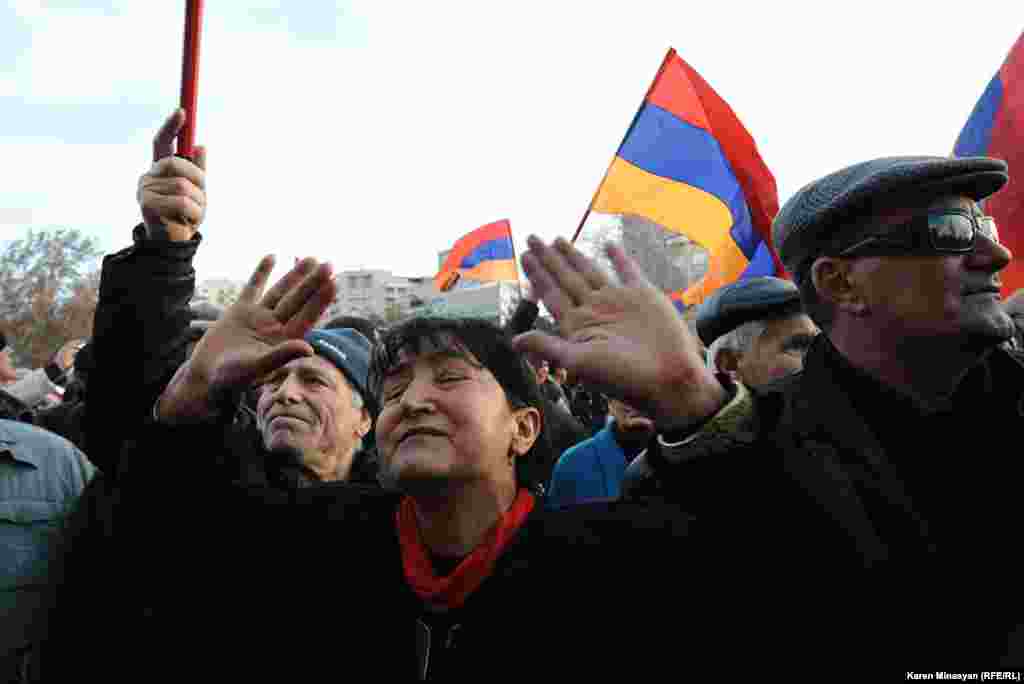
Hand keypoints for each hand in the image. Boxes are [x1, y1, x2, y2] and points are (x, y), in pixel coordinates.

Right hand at [137, 109, 206, 240]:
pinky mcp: (147, 205)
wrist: (173, 244)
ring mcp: (145, 190)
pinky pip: (182, 203)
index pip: (161, 143)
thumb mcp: (196, 192)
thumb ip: (198, 171)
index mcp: (159, 170)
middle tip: (201, 197)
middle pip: (177, 164)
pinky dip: (194, 213)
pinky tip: (189, 222)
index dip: (171, 127)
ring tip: (194, 214)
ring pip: (183, 186)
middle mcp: (148, 177)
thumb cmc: (185, 216)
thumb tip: (200, 146)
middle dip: (197, 180)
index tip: (182, 112)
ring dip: (198, 202)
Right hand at [157, 256, 336, 421]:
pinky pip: (253, 287)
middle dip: (313, 283)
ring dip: (295, 276)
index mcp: (283, 340)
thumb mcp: (256, 367)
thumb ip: (281, 356)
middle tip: (329, 265)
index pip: (306, 316)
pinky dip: (262, 272)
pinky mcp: (239, 311)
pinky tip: (272, 256)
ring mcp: (258, 317)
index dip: (320, 300)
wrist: (206, 377)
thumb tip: (309, 349)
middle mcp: (275, 327)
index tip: (333, 282)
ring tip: (312, 259)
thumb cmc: (231, 379)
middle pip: (298, 300)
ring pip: (281, 292)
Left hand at [512, 236, 726, 430]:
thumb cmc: (623, 377)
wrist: (668, 378)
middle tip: (532, 237)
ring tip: (557, 239)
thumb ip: (547, 346)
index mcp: (577, 325)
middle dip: (548, 259)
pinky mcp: (643, 295)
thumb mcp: (579, 362)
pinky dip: (619, 257)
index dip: (537, 274)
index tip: (524, 255)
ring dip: (574, 256)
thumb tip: (513, 341)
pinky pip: (628, 270)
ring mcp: (618, 301)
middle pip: (565, 278)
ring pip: (590, 271)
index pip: (551, 293)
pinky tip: (609, 244)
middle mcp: (595, 310)